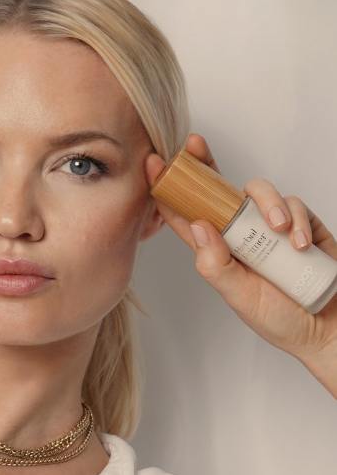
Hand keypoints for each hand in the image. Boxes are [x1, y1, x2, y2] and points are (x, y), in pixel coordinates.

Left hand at [144, 134, 336, 363]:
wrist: (325, 327)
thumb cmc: (278, 318)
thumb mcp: (238, 296)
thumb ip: (216, 264)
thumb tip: (198, 225)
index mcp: (217, 250)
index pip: (188, 215)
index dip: (171, 190)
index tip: (155, 165)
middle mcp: (240, 233)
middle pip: (218, 189)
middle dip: (204, 164)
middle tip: (194, 146)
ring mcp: (269, 225)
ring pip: (258, 191)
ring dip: (268, 204)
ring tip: (279, 232)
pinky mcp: (299, 222)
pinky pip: (293, 204)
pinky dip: (296, 220)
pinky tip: (299, 245)